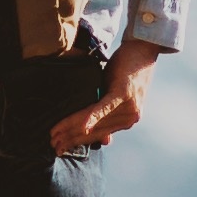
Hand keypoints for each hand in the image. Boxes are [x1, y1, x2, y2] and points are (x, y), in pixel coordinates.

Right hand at [50, 41, 163, 155]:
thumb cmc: (126, 71)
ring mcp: (128, 107)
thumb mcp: (115, 96)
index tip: (59, 146)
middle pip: (94, 132)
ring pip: (95, 122)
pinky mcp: (124, 94)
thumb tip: (101, 140)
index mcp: (125, 120)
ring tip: (58, 133)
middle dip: (71, 138)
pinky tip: (83, 125)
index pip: (96, 136)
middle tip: (53, 144)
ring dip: (74, 128)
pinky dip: (93, 117)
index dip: (76, 141)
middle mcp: (128, 118)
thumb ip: (107, 116)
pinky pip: (104, 108)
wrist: (143, 50)